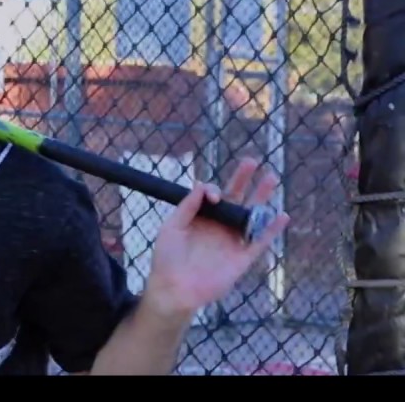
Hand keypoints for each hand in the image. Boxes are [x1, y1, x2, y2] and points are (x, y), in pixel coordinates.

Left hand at [143, 157, 290, 319]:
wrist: (173, 289)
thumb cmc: (167, 258)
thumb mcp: (171, 227)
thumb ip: (187, 207)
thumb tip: (203, 185)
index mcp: (201, 217)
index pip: (213, 196)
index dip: (216, 190)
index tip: (214, 196)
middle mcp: (218, 226)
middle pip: (235, 199)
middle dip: (243, 180)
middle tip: (252, 161)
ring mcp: (231, 241)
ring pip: (251, 216)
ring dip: (262, 198)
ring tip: (271, 178)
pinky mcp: (242, 259)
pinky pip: (260, 242)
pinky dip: (272, 230)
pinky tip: (282, 215)